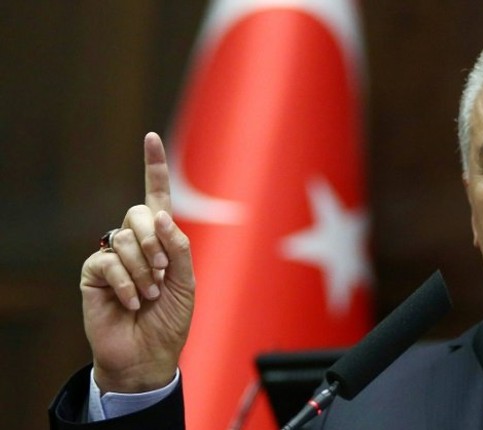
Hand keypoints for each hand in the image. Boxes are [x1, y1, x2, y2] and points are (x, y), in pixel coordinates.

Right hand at [81, 132, 194, 392]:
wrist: (149, 354)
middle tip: (163, 274)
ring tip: (151, 295)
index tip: (150, 137)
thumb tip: (160, 216)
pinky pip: (108, 262)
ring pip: (124, 238)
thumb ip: (179, 247)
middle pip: (139, 214)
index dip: (154, 167)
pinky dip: (127, 283)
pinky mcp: (94, 273)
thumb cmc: (171, 318)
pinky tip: (134, 302)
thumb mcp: (187, 281)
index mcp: (161, 239)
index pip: (157, 197)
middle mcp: (135, 241)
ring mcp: (112, 255)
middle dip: (154, 242)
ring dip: (144, 269)